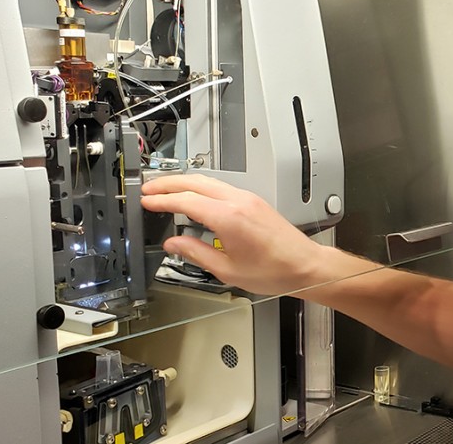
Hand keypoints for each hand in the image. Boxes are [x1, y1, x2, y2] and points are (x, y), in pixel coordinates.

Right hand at [141, 174, 327, 295]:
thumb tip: (174, 244)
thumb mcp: (227, 270)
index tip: (146, 202)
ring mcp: (248, 198)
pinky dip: (201, 188)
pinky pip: (222, 188)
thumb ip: (196, 253)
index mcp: (229, 217)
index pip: (186, 200)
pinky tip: (194, 197)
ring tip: (166, 191)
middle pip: (196, 182)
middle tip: (149, 190)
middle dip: (168, 184)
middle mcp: (239, 201)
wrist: (305, 265)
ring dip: (185, 183)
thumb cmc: (275, 270)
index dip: (162, 200)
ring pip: (209, 181)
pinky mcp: (254, 201)